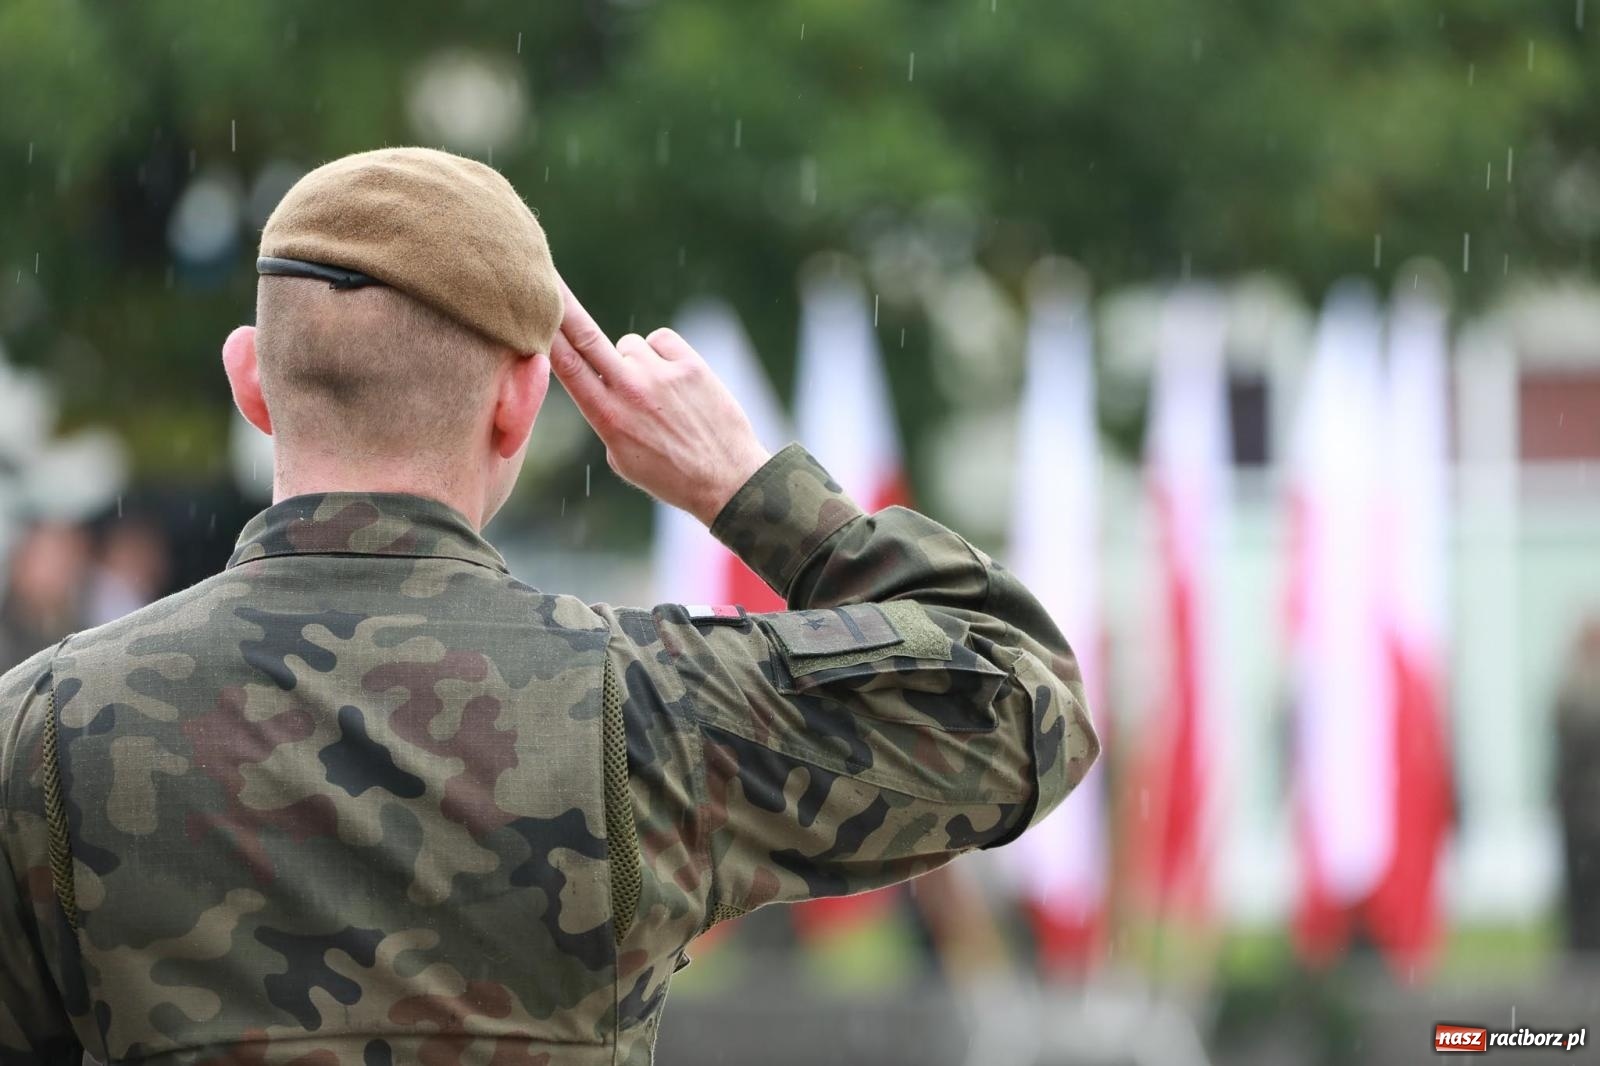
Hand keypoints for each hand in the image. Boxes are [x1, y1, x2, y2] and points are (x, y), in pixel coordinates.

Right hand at [550, 282, 771, 526]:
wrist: (728, 480)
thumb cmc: (670, 475)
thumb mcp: (621, 459)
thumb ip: (605, 416)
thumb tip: (601, 383)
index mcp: (606, 416)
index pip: (566, 365)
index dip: (546, 332)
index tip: (532, 306)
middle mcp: (630, 389)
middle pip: (586, 335)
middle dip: (565, 304)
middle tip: (550, 276)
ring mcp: (661, 374)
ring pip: (630, 345)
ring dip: (636, 362)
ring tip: (657, 396)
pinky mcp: (690, 365)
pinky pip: (662, 341)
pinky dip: (663, 356)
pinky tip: (675, 384)